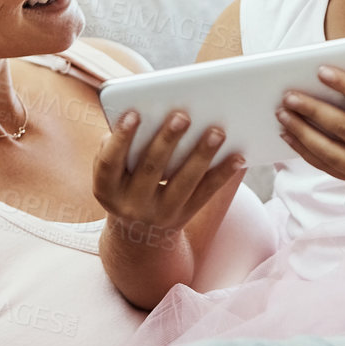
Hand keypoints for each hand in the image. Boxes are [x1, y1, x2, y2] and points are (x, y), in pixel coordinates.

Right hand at [93, 109, 246, 246]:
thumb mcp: (113, 173)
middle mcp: (131, 205)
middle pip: (151, 169)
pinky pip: (206, 193)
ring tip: (217, 131)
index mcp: (106, 189)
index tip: (134, 113)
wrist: (139, 234)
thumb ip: (118, 147)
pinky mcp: (185, 215)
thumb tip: (138, 112)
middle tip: (183, 116)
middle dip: (167, 140)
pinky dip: (223, 173)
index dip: (120, 138)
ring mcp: (160, 213)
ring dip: (201, 155)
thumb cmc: (126, 183)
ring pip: (183, 182)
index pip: (109, 163)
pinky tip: (238, 156)